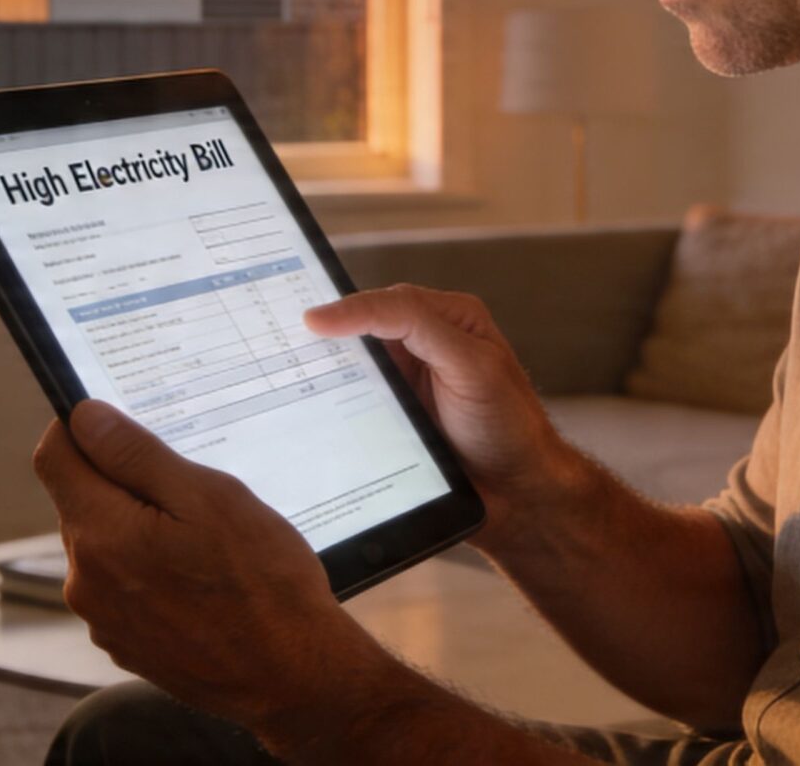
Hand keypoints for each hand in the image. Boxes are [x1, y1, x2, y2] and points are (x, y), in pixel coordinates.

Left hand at [31, 400, 387, 729]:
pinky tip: (198, 582)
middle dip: (122, 484)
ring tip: (202, 545)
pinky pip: (120, 587)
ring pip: (103, 545)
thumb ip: (136, 455)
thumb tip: (83, 417)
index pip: (54, 457)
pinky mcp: (123, 644)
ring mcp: (102, 620)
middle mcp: (85, 581)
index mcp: (101, 535)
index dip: (80, 429)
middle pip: (81, 501)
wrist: (292, 676)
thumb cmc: (263, 583)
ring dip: (137, 531)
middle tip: (188, 492)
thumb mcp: (209, 497)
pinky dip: (147, 573)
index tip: (118, 426)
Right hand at [303, 285, 577, 550]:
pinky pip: (351, 407)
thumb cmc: (508, 426)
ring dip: (323, 377)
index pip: (388, 303)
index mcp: (447, 319)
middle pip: (361, 332)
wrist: (518, 496)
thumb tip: (345, 314)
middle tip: (281, 344)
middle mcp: (421, 346)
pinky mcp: (390, 420)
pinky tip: (309, 416)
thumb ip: (417, 326)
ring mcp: (403, 384)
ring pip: (350, 370)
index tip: (310, 324)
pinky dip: (330, 410)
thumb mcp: (469, 364)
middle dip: (327, 339)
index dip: (348, 310)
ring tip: (285, 380)